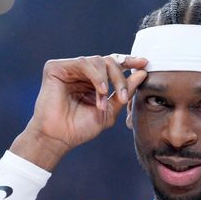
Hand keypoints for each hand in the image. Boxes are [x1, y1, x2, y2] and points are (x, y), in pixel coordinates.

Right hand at [11, 54, 148, 169]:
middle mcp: (81, 72)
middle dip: (119, 77)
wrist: (59, 138)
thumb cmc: (79, 129)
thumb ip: (124, 93)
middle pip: (108, 61)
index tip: (144, 63)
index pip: (112, 64)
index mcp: (93, 81)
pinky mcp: (55, 68)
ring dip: (106, 80)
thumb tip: (142, 73)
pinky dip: (95, 76)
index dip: (129, 61)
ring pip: (97, 60)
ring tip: (104, 99)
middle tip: (122, 96)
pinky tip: (99, 90)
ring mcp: (68, 69)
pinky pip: (83, 62)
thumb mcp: (109, 111)